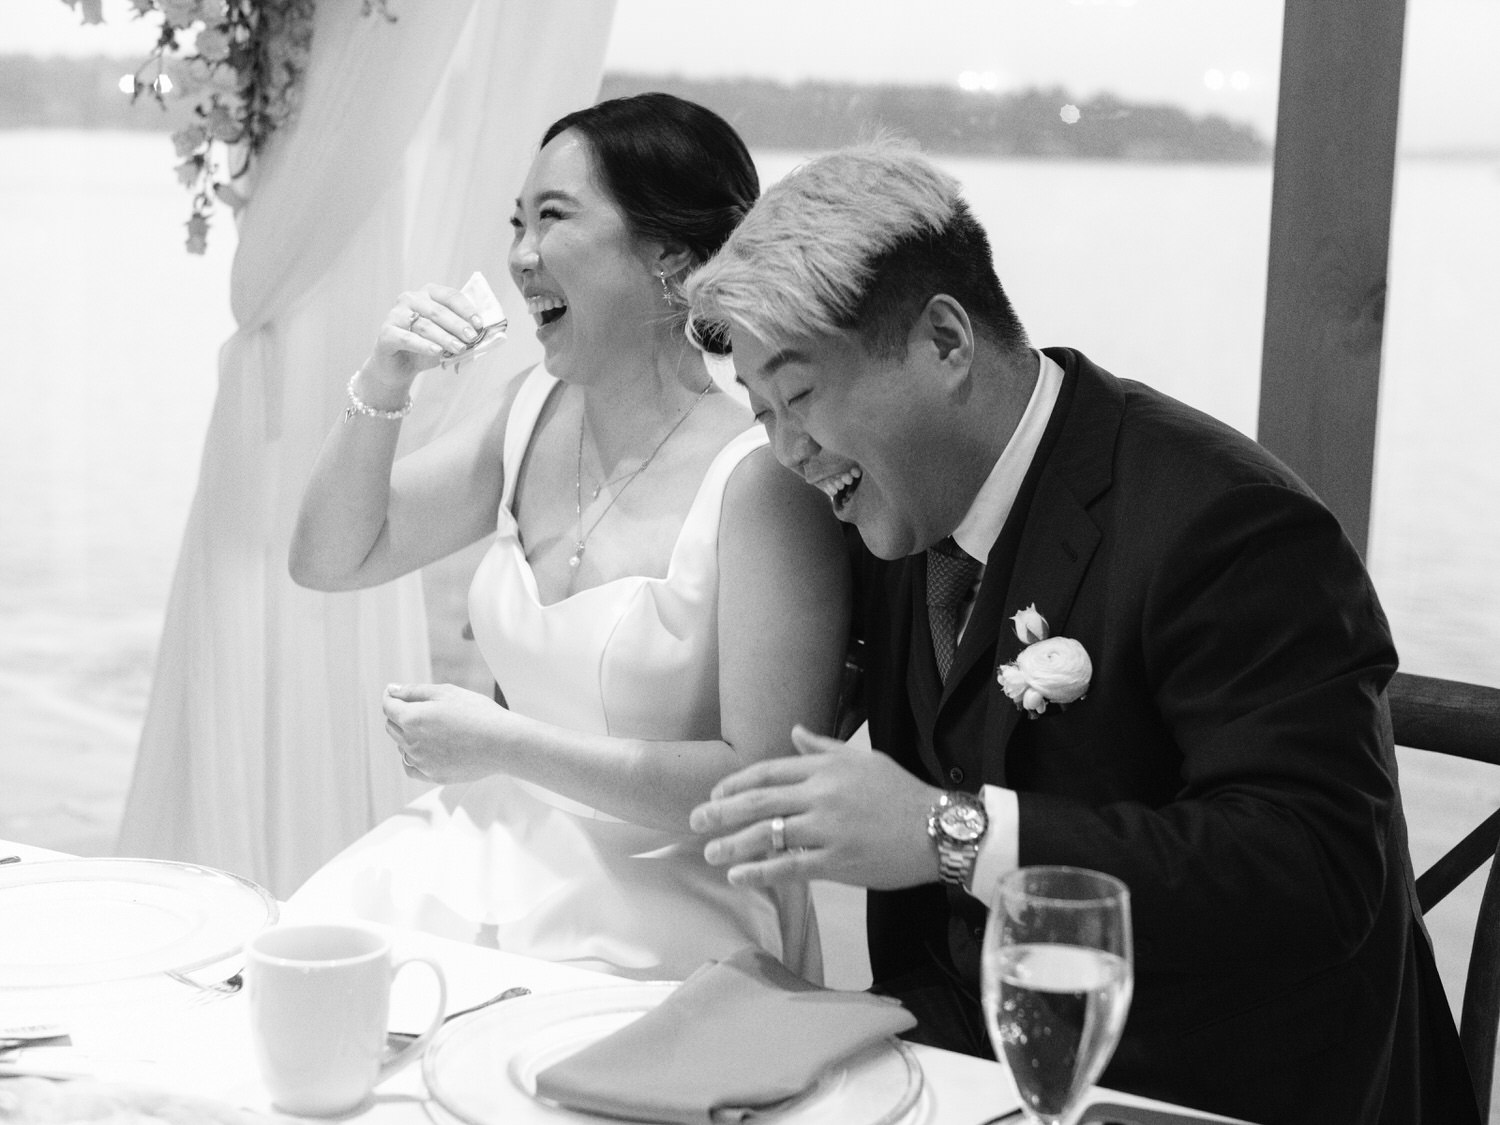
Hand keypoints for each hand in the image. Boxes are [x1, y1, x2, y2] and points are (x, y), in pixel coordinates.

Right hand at [364, 283, 487, 388]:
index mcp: (427, 294)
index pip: (450, 296)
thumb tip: (482, 335)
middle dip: (458, 325)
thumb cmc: (426, 348)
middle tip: (472, 337)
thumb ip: (461, 333)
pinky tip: (437, 351)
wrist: (398, 367)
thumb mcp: (447, 338)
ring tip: (459, 348)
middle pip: (438, 311)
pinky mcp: (386, 333)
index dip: (466, 309)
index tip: (479, 324)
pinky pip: (407, 338)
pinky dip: (424, 345)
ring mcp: (395, 315)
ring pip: (424, 325)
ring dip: (445, 337)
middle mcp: (409, 299)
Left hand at [382, 682, 510, 783]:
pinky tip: (424, 749)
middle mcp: (412, 743)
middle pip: (392, 726)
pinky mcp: (433, 775)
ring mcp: (422, 762)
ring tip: (431, 727)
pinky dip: (412, 757)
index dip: (390, 697)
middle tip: (420, 707)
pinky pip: (411, 767)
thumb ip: (414, 691)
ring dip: (407, 735)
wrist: (503, 743)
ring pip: (401, 746)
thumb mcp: (446, 692)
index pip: (388, 707)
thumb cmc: (478, 713)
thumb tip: (391, 690)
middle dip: (399, 714)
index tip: (396, 693)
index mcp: (413, 719)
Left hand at [689, 724, 943, 889]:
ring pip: (768, 833)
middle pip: (759, 800)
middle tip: (695, 820)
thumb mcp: (864, 759)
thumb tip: (795, 732)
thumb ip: (825, 748)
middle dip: (721, 811)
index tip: (716, 793)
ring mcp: (827, 828)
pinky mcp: (837, 861)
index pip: (769, 770)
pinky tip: (738, 875)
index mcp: (826, 768)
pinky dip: (760, 871)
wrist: (938, 828)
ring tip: (708, 852)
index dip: (737, 783)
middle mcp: (821, 794)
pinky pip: (789, 866)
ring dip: (732, 843)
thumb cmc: (902, 793)